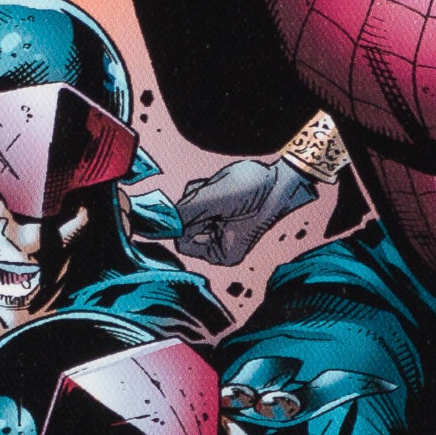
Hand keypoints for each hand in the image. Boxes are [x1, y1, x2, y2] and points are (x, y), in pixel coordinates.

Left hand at [168, 153, 316, 268]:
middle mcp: (218, 247)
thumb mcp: (213, 201)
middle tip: (217, 195)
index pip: (182, 241)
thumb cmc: (254, 192)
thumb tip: (153, 223)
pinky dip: (206, 191)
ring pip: (190, 212)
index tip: (203, 204)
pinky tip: (223, 187)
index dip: (187, 221)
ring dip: (200, 195)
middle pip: (185, 226)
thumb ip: (181, 213)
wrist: (282, 178)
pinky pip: (199, 203)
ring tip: (223, 190)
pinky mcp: (220, 214)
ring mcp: (219, 230)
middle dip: (195, 205)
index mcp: (219, 255)